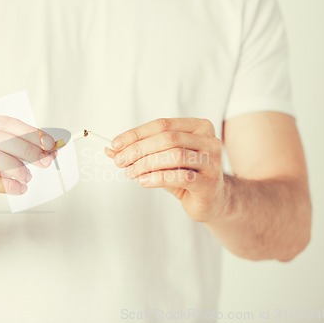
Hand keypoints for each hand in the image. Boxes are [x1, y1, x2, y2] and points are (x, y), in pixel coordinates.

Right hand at [0, 113, 55, 215]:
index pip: (5, 123)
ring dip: (16, 167)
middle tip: (45, 162)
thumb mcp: (3, 154)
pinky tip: (19, 189)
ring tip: (27, 177)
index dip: (30, 132)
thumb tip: (51, 148)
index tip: (49, 144)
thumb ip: (24, 147)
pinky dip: (7, 185)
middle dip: (27, 150)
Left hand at [106, 118, 225, 221]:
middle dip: (138, 149)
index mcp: (197, 127)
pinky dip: (157, 178)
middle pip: (167, 138)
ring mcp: (212, 161)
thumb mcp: (162, 160)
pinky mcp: (209, 182)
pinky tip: (143, 182)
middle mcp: (208, 140)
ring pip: (174, 155)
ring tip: (130, 173)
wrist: (212, 199)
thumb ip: (140, 152)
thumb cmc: (186, 175)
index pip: (162, 124)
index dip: (136, 134)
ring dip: (146, 164)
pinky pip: (181, 176)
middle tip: (120, 161)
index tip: (115, 144)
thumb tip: (111, 149)